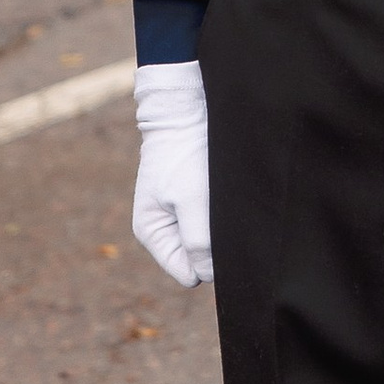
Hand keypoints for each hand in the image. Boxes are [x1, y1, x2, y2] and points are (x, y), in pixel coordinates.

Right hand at [131, 62, 211, 287]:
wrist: (187, 108)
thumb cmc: (184, 153)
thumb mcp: (191, 200)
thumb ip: (198, 242)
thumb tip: (209, 275)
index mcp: (154, 235)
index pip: (190, 274)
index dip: (209, 261)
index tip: (221, 234)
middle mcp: (167, 230)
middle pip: (201, 260)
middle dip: (217, 245)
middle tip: (227, 215)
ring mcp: (183, 217)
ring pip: (213, 242)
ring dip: (224, 227)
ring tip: (226, 199)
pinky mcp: (199, 202)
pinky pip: (219, 223)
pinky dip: (227, 212)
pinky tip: (229, 193)